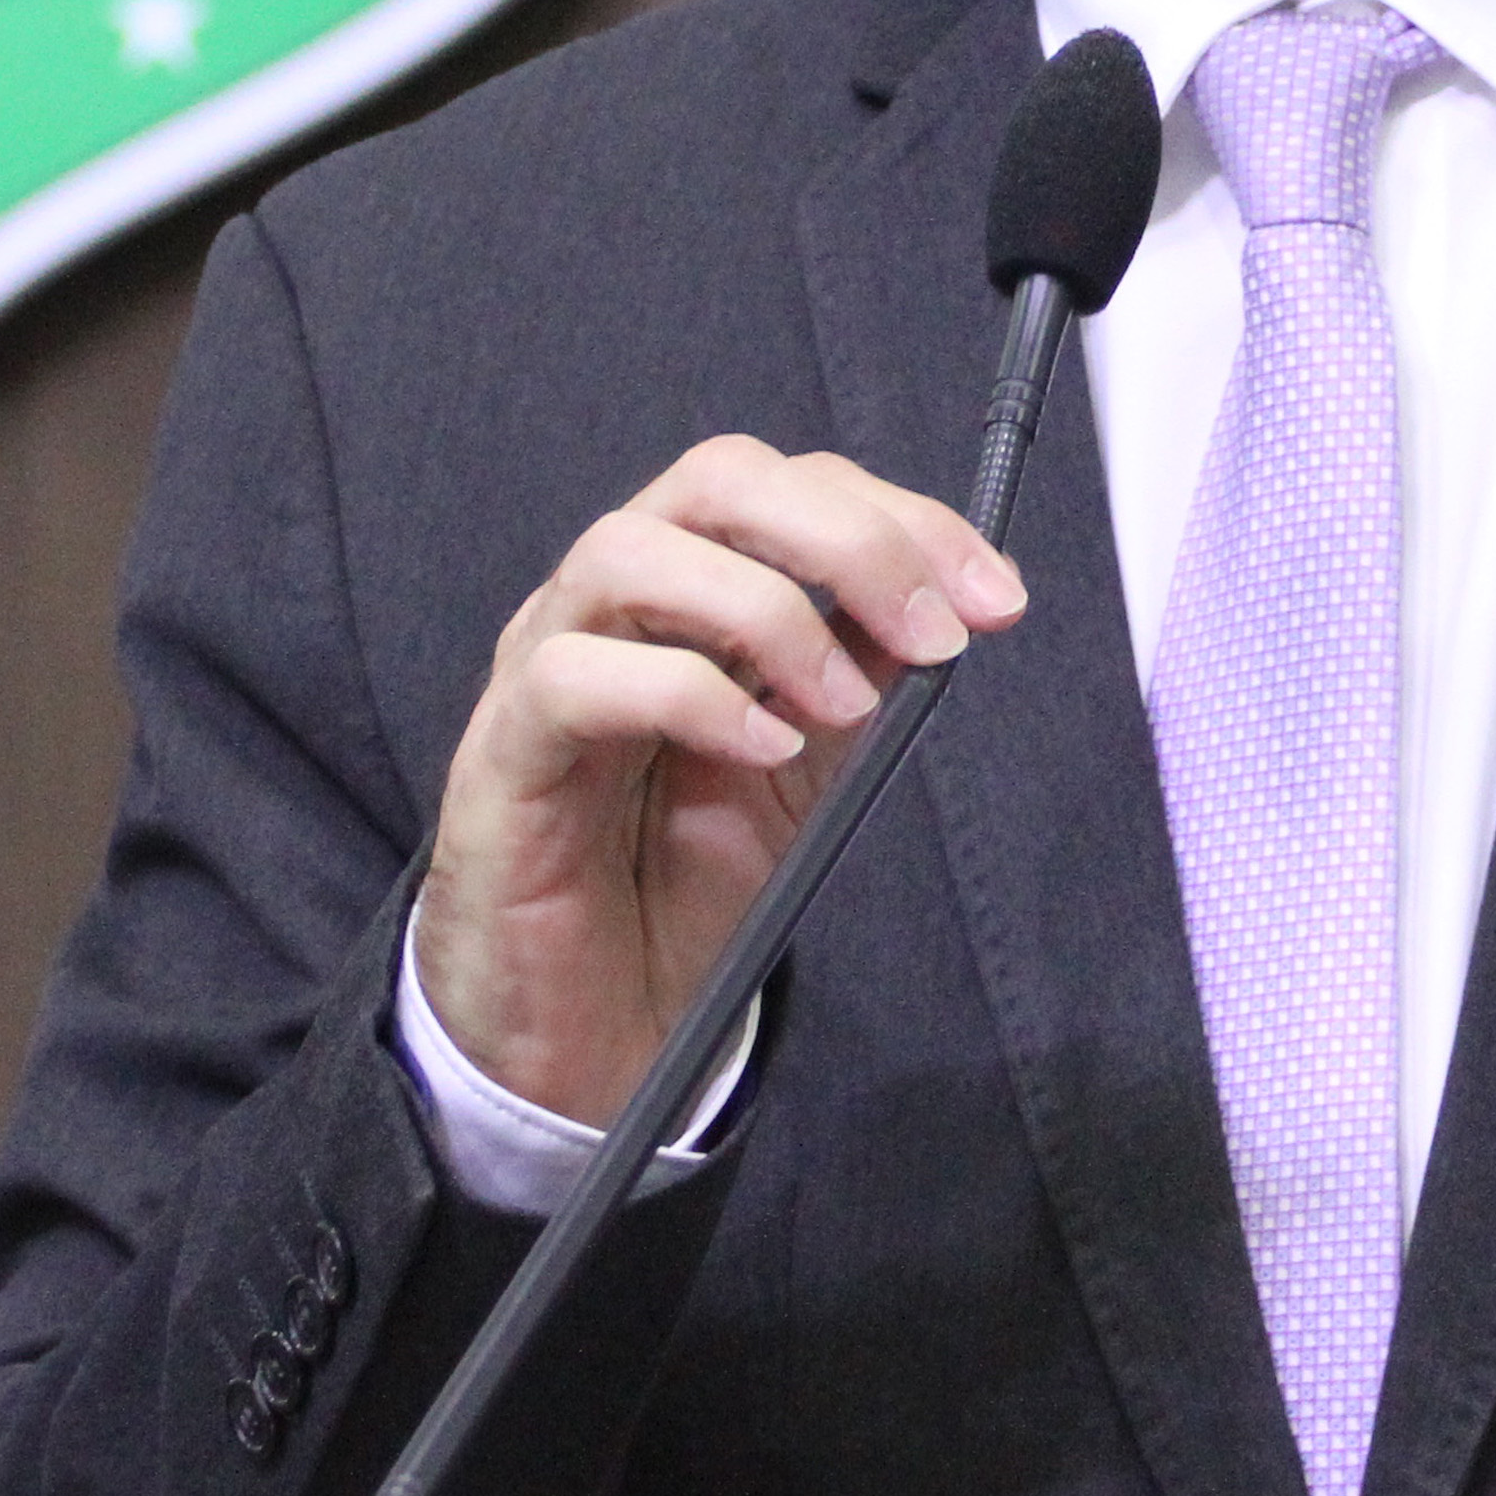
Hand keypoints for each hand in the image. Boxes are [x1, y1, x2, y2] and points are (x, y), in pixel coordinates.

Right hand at [419, 437, 1025, 1127]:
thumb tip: (948, 604)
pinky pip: (574, 676)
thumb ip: (860, 671)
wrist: (603, 1017)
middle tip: (934, 632)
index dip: (904, 522)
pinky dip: (687, 696)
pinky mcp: (500, 750)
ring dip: (768, 611)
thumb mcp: (810, 760)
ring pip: (629, 550)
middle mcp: (611, 599)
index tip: (996, 599)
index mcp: (689, 583)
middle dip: (849, 539)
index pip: (791, 486)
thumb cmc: (687, 876)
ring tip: (845, 704)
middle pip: (718, 478)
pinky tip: (764, 749)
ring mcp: (541, 661)